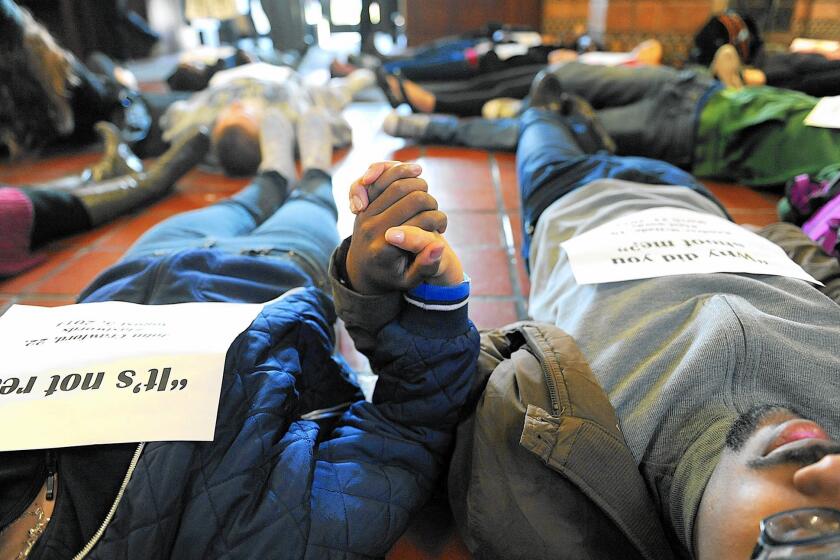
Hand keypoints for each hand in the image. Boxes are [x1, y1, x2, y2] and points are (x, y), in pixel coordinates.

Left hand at [346, 161, 460, 292]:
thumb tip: (440, 246)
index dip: (438, 220)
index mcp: (383, 250)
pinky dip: (400, 171)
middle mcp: (371, 229)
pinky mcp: (363, 203)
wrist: (361, 269)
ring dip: (419, 183)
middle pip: (411, 199)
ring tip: (428, 193)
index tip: (442, 228)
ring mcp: (364, 214)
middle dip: (430, 201)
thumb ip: (426, 265)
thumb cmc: (391, 276)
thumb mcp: (410, 280)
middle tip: (436, 211)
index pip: (420, 222)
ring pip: (397, 183)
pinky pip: (382, 178)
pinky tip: (415, 172)